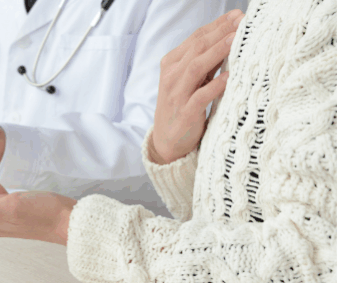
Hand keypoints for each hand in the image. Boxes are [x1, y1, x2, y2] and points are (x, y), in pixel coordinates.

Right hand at [152, 10, 244, 163]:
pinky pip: (200, 97)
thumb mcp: (190, 81)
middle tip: (242, 21)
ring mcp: (177, 95)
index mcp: (172, 64)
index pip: (195, 38)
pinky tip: (229, 77)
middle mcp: (172, 76)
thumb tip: (229, 39)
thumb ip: (204, 62)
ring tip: (235, 40)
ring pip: (196, 68)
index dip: (217, 25)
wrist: (167, 141)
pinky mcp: (185, 113)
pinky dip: (215, 86)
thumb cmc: (182, 106)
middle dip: (220, 33)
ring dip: (217, 52)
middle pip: (196, 48)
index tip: (238, 15)